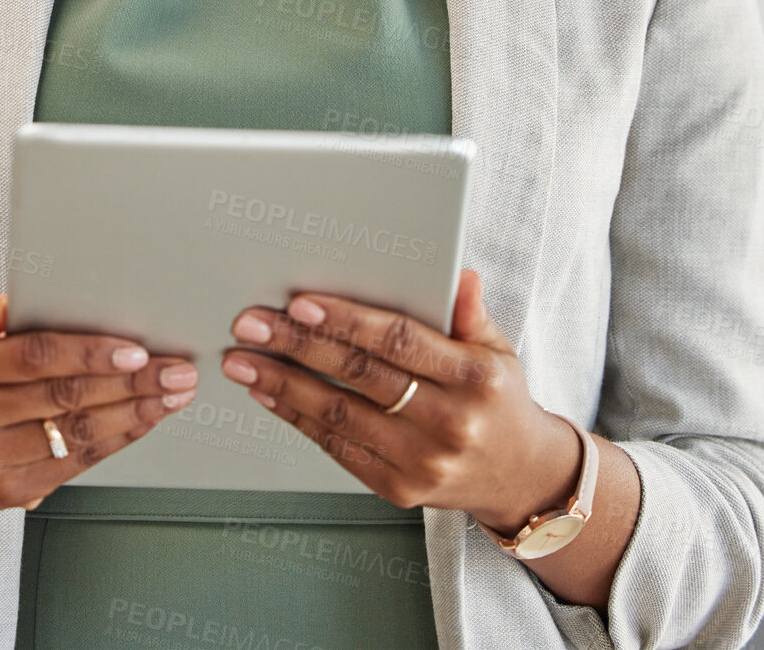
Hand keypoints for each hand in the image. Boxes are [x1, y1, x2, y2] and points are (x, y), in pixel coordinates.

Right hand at [0, 291, 197, 521]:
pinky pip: (75, 462)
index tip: (136, 346)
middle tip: (176, 369)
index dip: (88, 352)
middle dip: (131, 381)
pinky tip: (145, 419)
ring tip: (174, 394)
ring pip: (75, 432)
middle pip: (62, 396)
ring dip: (135, 412)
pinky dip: (117, 438)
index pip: (31, 356)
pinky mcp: (7, 493)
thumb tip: (5, 301)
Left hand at [220, 268, 580, 532]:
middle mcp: (449, 422)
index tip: (299, 303)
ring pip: (340, 415)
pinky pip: (338, 449)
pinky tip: (269, 394)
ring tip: (243, 360)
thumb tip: (459, 275)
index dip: (346, 321)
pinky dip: (298, 418)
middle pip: (360, 375)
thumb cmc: (498, 400)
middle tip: (251, 324)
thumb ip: (470, 313)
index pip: (399, 340)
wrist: (520, 477)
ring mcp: (423, 462)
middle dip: (297, 346)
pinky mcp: (399, 489)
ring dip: (283, 384)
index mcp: (474, 378)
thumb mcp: (497, 350)